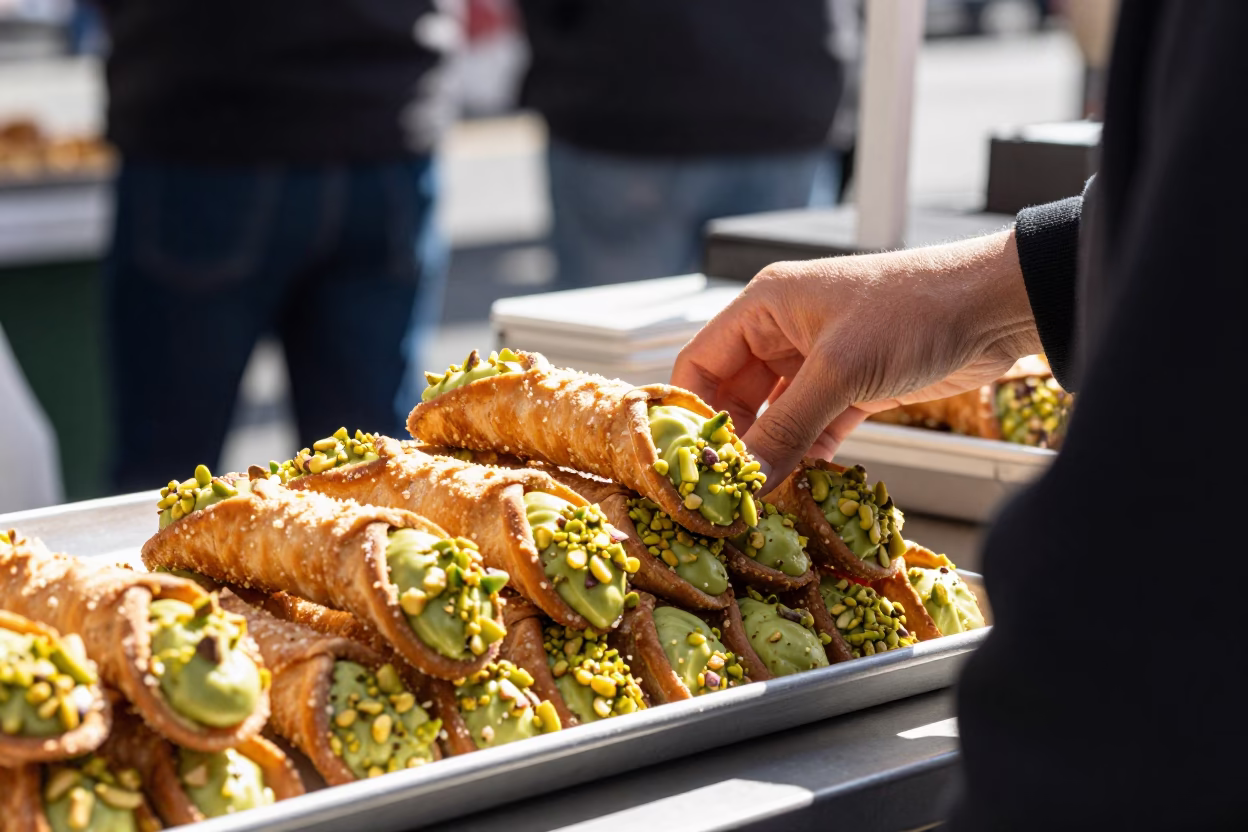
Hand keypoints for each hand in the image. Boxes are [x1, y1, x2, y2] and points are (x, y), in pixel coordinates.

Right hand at [672, 230, 1040, 491]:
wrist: (997, 307)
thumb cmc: (916, 310)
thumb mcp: (841, 371)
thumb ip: (788, 427)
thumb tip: (749, 478)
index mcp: (765, 306)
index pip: (701, 362)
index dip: (692, 412)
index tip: (691, 461)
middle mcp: (784, 330)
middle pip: (735, 395)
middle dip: (735, 442)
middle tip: (730, 491)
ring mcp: (819, 360)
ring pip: (776, 416)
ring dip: (773, 454)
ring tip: (763, 497)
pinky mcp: (852, 387)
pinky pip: (813, 427)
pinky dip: (808, 455)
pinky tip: (804, 486)